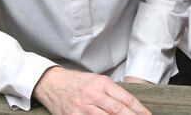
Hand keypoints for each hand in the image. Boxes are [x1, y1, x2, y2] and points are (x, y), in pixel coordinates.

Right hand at [33, 67, 151, 114]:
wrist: (52, 83)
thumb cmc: (77, 82)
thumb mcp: (96, 80)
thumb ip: (112, 92)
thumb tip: (130, 105)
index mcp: (102, 83)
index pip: (125, 98)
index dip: (138, 109)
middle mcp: (93, 95)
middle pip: (117, 110)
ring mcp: (82, 107)